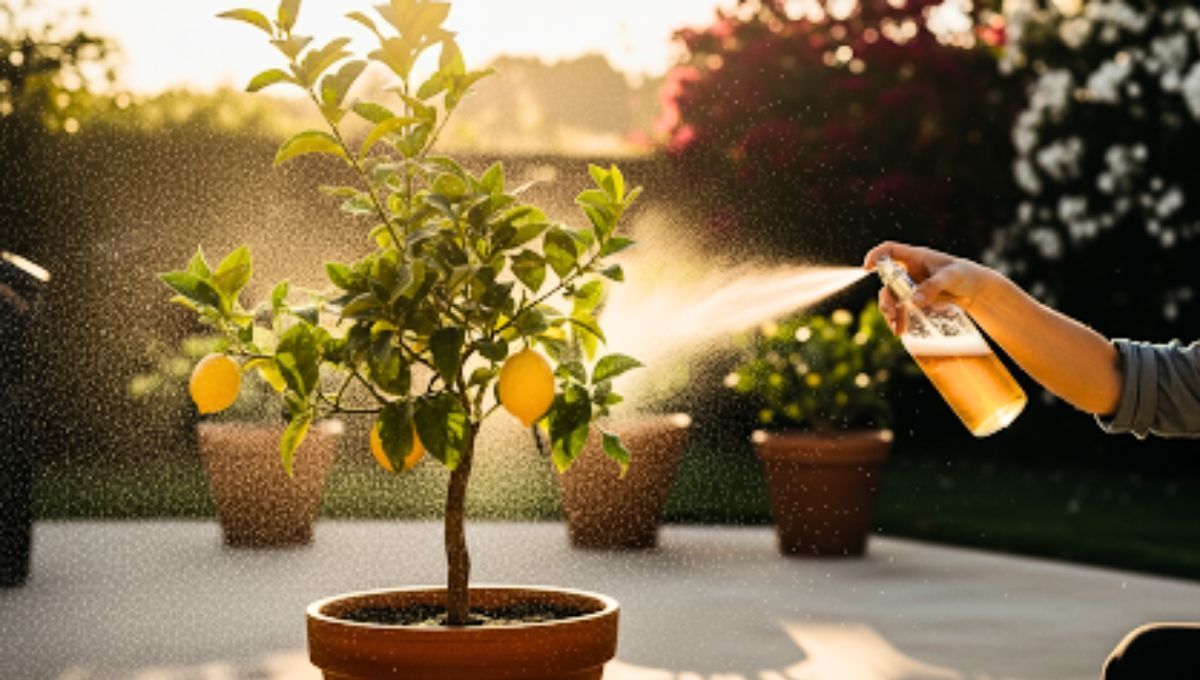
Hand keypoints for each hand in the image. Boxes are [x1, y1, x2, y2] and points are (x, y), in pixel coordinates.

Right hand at [862, 241, 992, 334]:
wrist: (976, 290)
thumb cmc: (965, 275)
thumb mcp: (951, 277)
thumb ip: (933, 286)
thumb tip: (914, 301)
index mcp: (916, 258)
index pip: (890, 251)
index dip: (876, 256)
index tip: (867, 268)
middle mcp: (909, 272)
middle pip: (887, 282)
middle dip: (886, 299)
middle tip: (891, 313)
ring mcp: (911, 287)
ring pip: (892, 299)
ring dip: (890, 313)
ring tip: (897, 328)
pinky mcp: (916, 301)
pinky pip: (902, 310)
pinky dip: (900, 320)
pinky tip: (901, 331)